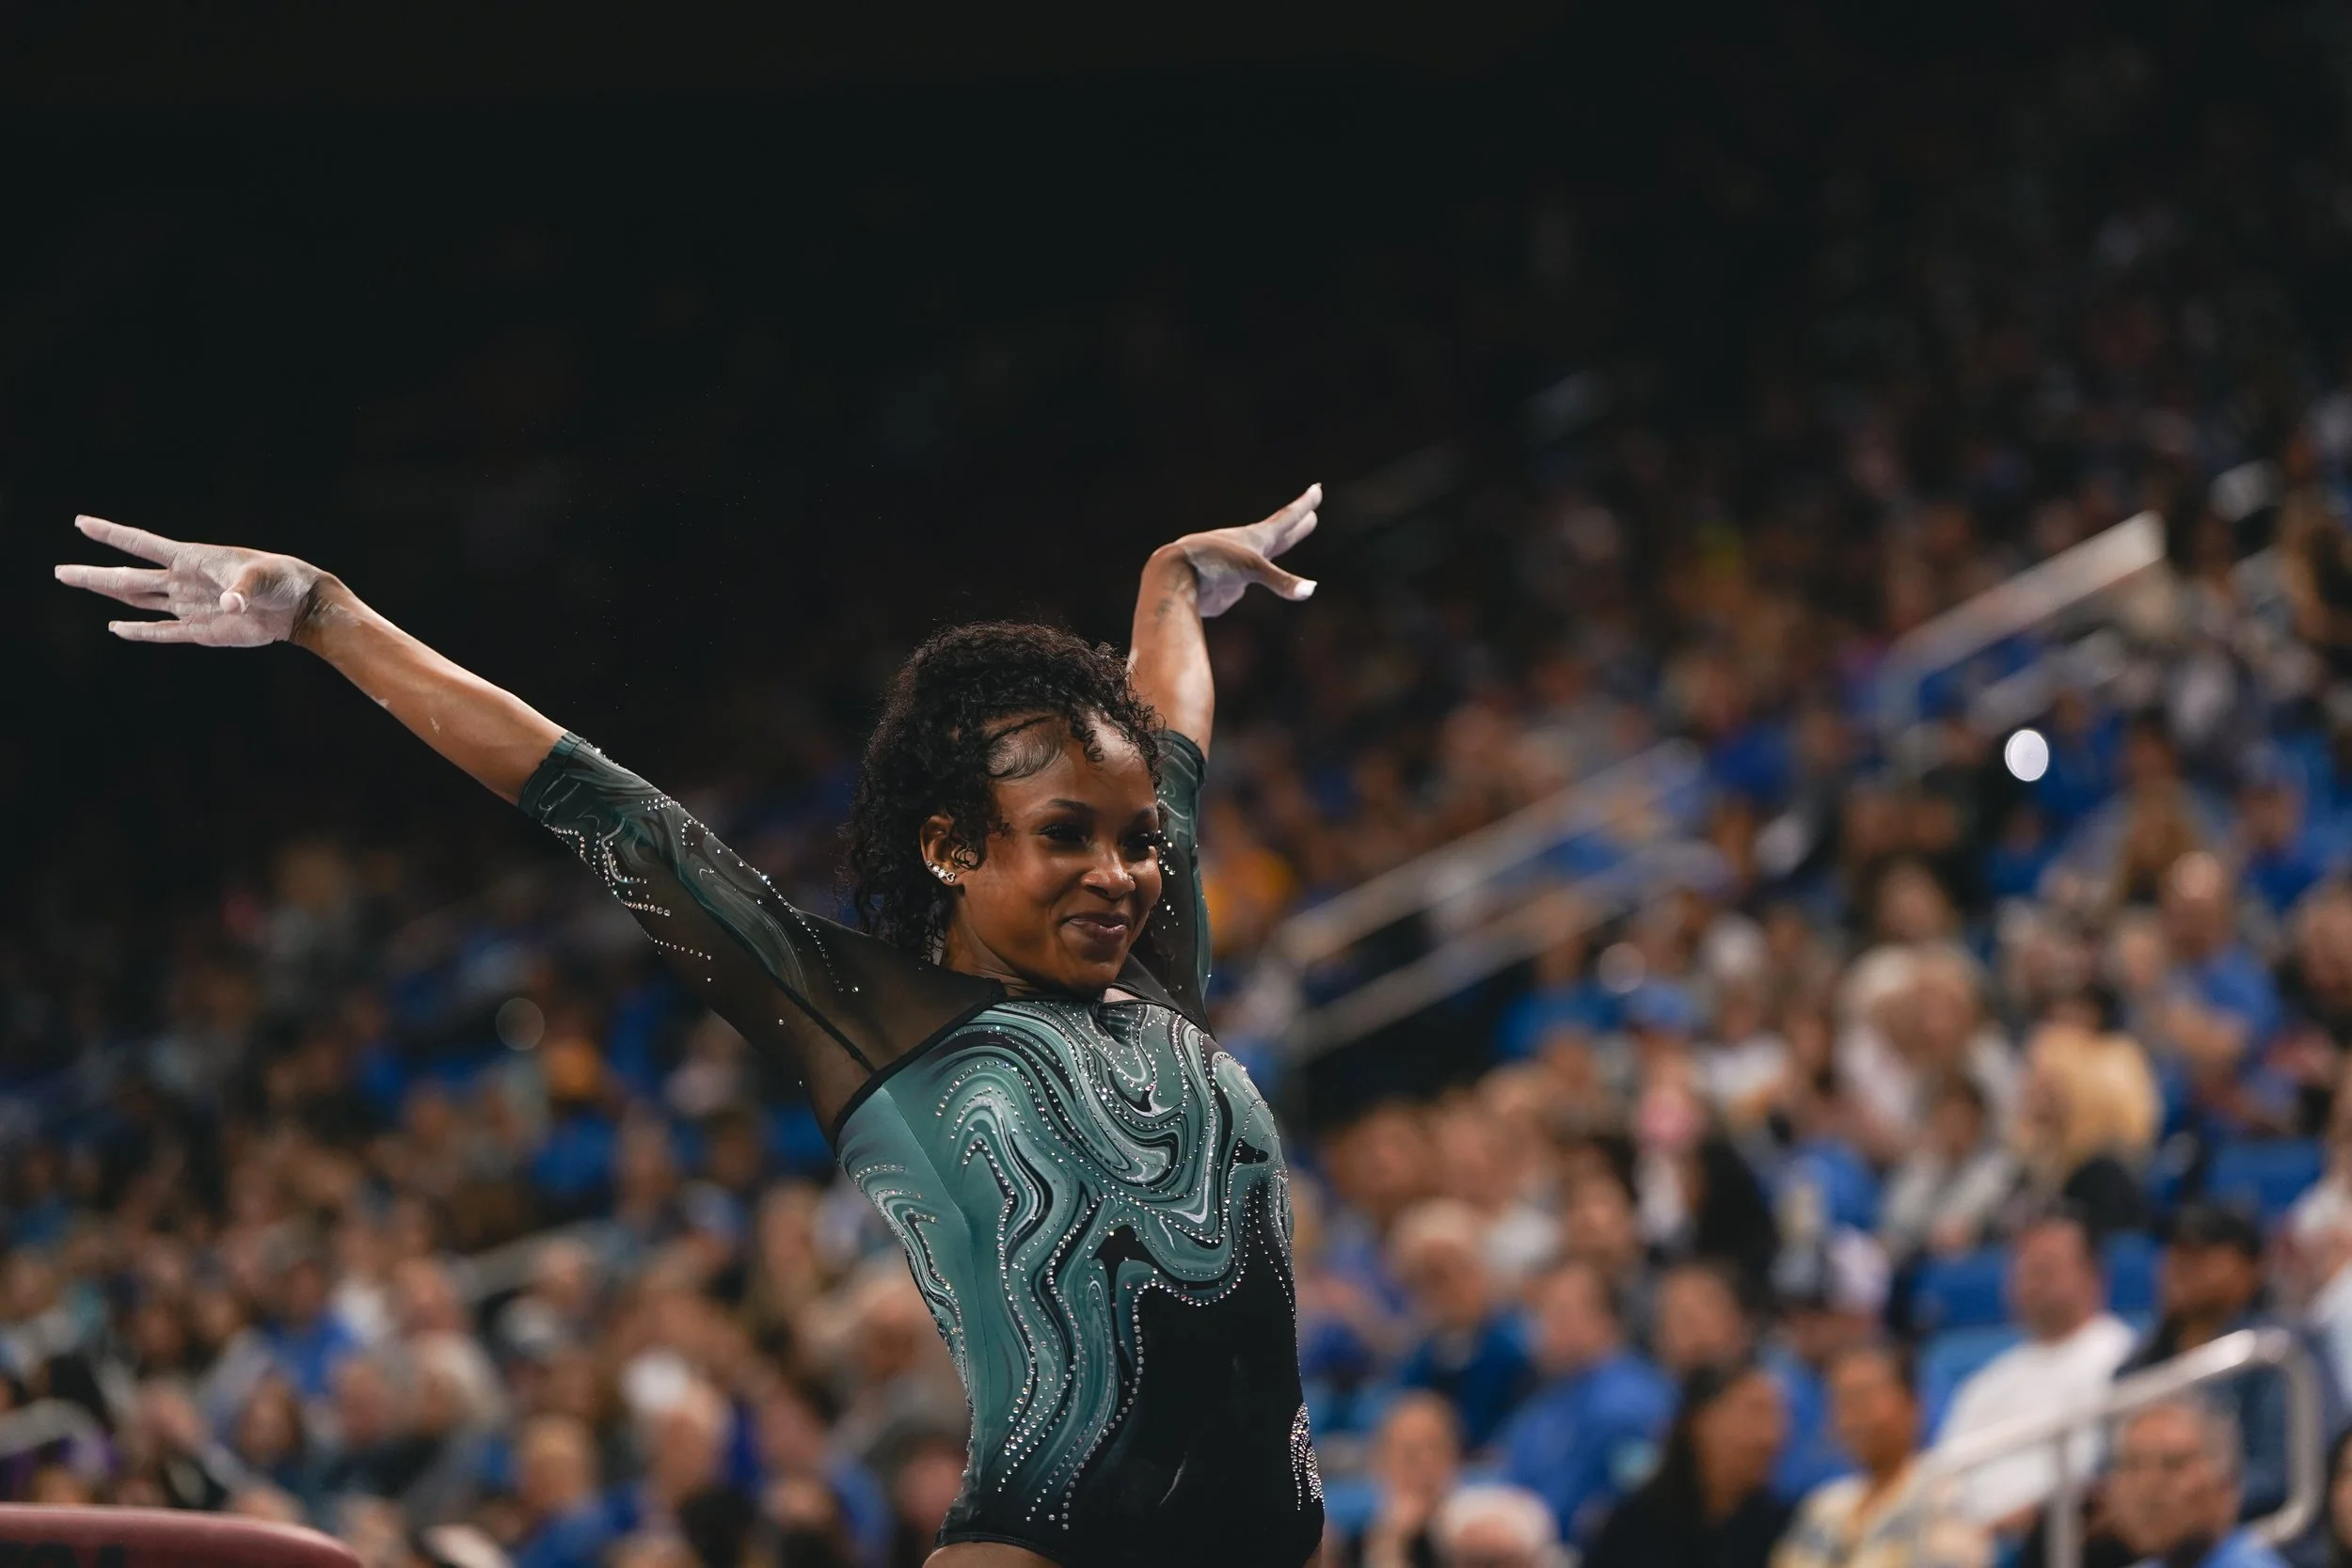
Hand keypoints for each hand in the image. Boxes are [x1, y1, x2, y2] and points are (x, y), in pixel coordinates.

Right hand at [54, 515, 326, 646]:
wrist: (296, 606)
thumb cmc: (280, 579)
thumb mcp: (262, 578)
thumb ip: (242, 590)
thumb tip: (232, 607)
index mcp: (192, 559)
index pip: (142, 544)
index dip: (112, 534)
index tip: (82, 523)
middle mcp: (183, 581)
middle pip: (129, 577)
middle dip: (94, 574)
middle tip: (60, 571)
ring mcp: (188, 605)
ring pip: (139, 600)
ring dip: (109, 594)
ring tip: (78, 584)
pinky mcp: (199, 630)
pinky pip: (162, 631)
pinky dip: (140, 632)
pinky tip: (116, 628)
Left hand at [1169, 484, 1319, 616]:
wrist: (1177, 578)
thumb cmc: (1212, 565)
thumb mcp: (1251, 569)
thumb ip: (1282, 582)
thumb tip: (1310, 591)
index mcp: (1255, 537)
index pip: (1286, 517)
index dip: (1303, 505)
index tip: (1316, 488)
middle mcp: (1248, 548)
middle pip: (1279, 533)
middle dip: (1297, 524)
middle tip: (1311, 513)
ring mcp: (1238, 568)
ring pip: (1265, 555)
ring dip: (1279, 544)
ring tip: (1285, 537)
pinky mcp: (1228, 587)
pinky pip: (1248, 582)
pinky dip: (1258, 578)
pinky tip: (1251, 580)